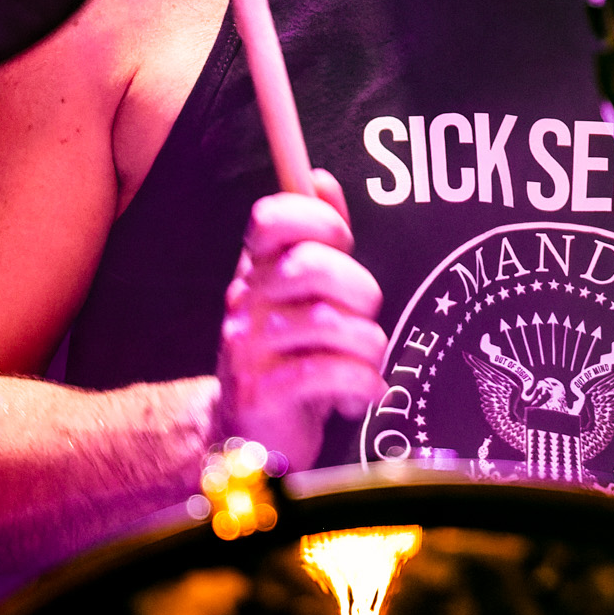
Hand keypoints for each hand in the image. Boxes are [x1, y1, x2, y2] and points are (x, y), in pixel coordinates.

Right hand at [217, 170, 385, 468]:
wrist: (252, 433)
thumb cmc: (291, 355)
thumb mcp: (303, 295)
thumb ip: (317, 240)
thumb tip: (320, 180)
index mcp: (256, 270)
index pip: (271, 219)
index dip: (318, 221)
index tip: (341, 241)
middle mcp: (244, 302)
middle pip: (312, 268)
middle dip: (360, 290)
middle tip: (363, 316)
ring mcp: (247, 348)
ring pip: (331, 324)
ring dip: (368, 346)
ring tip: (365, 363)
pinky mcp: (261, 393)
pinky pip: (329, 373)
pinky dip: (362, 383)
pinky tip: (362, 393)